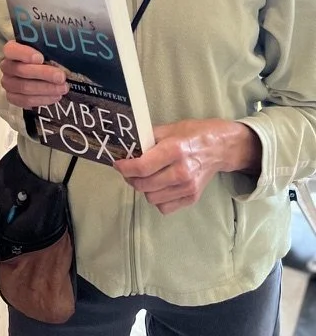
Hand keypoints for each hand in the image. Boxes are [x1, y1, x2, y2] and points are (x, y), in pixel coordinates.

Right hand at [0, 40, 68, 107]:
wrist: (32, 75)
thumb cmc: (40, 58)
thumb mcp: (43, 49)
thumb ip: (48, 49)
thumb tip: (64, 49)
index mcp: (11, 51)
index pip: (12, 50)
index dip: (25, 54)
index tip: (41, 58)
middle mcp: (7, 66)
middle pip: (21, 70)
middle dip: (44, 74)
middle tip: (61, 77)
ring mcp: (8, 83)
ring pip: (24, 87)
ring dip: (46, 89)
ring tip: (63, 88)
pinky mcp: (12, 97)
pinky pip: (25, 101)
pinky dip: (42, 99)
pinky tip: (55, 96)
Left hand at [114, 119, 261, 214]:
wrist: (219, 148)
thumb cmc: (192, 134)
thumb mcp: (169, 129)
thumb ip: (147, 138)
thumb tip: (126, 146)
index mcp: (174, 151)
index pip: (143, 167)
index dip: (125, 168)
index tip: (117, 164)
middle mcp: (181, 172)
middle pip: (145, 185)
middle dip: (131, 178)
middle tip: (128, 170)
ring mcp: (188, 187)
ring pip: (152, 198)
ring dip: (143, 189)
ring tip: (144, 177)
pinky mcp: (192, 198)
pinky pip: (164, 207)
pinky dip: (157, 198)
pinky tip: (158, 186)